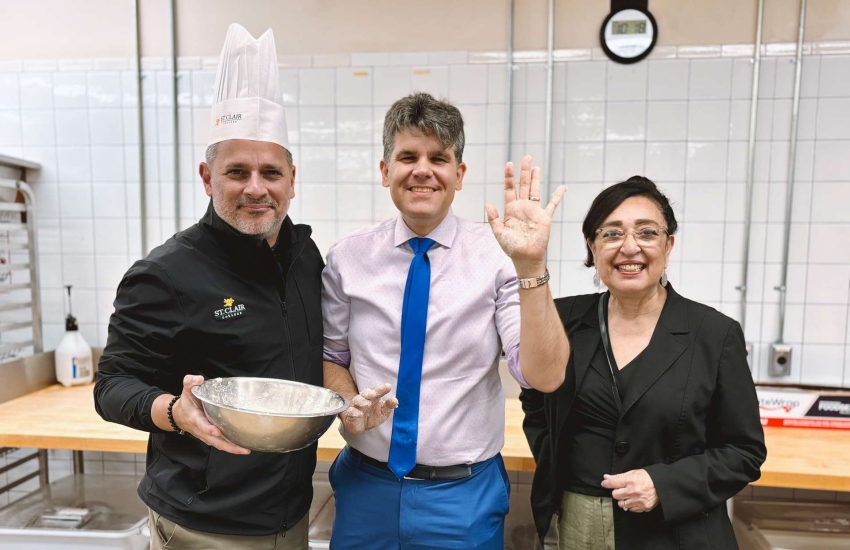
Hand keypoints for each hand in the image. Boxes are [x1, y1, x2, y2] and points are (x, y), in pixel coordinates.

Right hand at [171, 375, 250, 454]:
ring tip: (245, 450)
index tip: (216, 431)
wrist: (178, 415)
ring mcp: (205, 435)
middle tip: (242, 449)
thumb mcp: (186, 389)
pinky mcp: (210, 437)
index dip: (208, 428)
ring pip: (218, 444)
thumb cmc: (186, 402)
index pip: (201, 424)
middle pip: (213, 440)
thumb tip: (200, 379)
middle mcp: (200, 429)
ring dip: (231, 449)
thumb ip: (191, 381)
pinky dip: (230, 447)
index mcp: (194, 417)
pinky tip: (242, 447)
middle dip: (227, 446)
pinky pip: (220, 444)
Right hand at [340, 383, 398, 434]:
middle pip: (366, 393)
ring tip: (368, 404)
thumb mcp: (383, 412)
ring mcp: (356, 406)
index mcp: (373, 397)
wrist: (360, 426)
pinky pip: (351, 412)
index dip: (382, 389)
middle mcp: (364, 399)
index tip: (388, 386)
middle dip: (370, 393)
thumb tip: (395, 400)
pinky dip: (354, 413)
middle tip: (375, 394)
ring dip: (362, 402)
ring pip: (357, 401)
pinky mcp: (350, 414)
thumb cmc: (373, 416)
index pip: (377, 391)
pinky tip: (359, 414)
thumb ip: (388, 406)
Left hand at [485, 155, 565, 272]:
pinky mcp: (545, 217)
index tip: (509, 164)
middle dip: (524, 172)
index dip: (509, 177)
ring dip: (536, 179)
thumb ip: (493, 219)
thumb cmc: (511, 247)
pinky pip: (552, 204)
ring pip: (536, 190)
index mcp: (511, 209)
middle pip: (524, 185)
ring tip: (536, 166)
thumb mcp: (499, 233)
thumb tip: (488, 204)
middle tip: (526, 157)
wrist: (525, 258)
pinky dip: (558, 196)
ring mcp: (534, 211)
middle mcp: (523, 207)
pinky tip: (563, 188)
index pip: (510, 189)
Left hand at [601, 469, 658, 512]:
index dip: (607, 483)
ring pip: (621, 504)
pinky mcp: (643, 508)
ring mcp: (638, 501)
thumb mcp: (633, 473)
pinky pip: (630, 509)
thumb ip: (619, 476)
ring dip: (623, 499)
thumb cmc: (648, 477)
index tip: (604, 483)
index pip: (613, 483)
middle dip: (617, 492)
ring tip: (628, 495)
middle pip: (615, 495)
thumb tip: (606, 478)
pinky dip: (630, 505)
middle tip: (622, 489)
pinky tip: (634, 500)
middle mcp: (634, 492)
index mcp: (631, 481)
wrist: (663, 486)